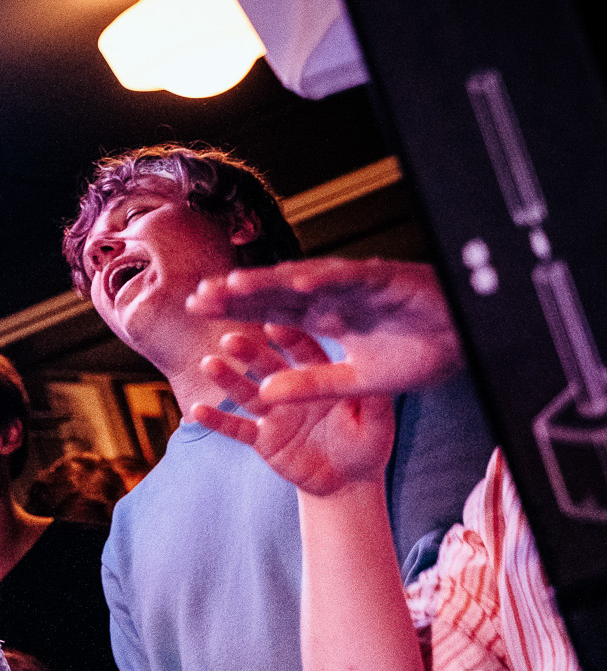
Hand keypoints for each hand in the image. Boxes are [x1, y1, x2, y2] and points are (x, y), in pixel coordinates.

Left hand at [187, 258, 463, 402]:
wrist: (471, 345)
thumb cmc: (419, 356)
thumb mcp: (354, 383)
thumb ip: (310, 385)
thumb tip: (264, 394)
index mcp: (327, 314)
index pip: (271, 309)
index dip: (237, 308)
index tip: (200, 309)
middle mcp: (337, 294)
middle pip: (278, 290)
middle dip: (240, 291)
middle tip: (199, 294)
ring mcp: (361, 284)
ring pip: (308, 278)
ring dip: (272, 280)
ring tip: (234, 284)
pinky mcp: (390, 278)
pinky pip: (355, 277)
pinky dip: (327, 277)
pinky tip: (296, 279)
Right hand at [192, 328, 396, 496]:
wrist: (347, 483)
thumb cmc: (368, 446)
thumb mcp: (378, 423)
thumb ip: (374, 401)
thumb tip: (368, 373)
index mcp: (320, 377)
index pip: (303, 351)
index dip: (289, 338)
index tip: (273, 323)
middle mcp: (292, 390)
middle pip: (268, 365)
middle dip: (249, 352)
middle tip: (230, 338)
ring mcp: (274, 414)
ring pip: (246, 392)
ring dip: (227, 378)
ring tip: (209, 364)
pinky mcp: (262, 439)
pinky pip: (236, 428)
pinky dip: (217, 420)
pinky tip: (197, 410)